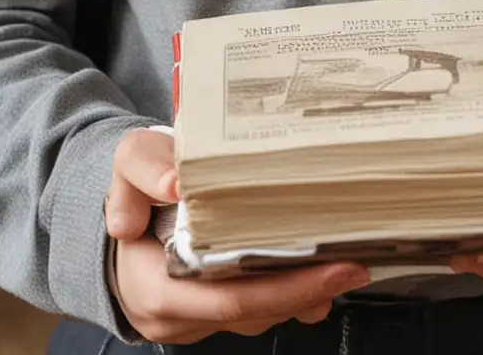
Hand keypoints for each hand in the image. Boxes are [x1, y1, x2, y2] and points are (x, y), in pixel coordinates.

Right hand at [105, 128, 370, 342]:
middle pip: (252, 312)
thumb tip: (172, 184)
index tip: (329, 269)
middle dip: (308, 292)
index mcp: (156, 287)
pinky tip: (323, 276)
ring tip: (348, 265)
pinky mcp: (214, 311)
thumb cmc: (135, 189)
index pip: (226, 299)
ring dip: (304, 294)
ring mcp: (197, 321)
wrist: (126, 211)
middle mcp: (178, 315)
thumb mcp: (129, 161)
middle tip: (355, 265)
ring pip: (259, 315)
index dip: (282, 289)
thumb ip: (143, 169)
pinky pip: (257, 309)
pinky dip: (291, 294)